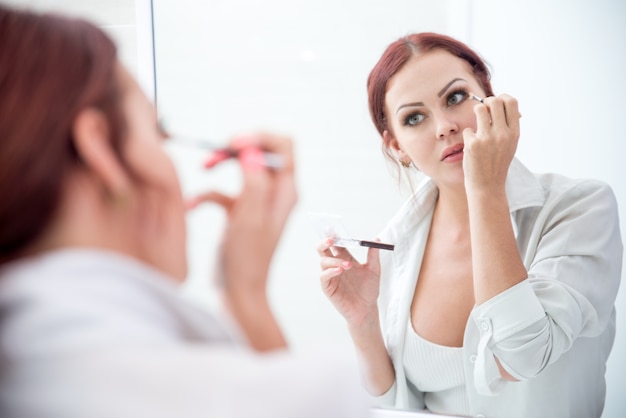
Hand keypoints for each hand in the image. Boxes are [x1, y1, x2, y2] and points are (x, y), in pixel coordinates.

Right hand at [186, 133, 295, 349]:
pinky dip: (207, 194)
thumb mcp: (250, 218)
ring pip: (241, 167)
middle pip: (260, 151)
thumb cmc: (247, 260)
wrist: (238, 292)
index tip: (235, 143)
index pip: (284, 146)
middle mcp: (274, 193)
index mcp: (285, 191)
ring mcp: (256, 201)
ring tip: (203, 169)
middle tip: (214, 154)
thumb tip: (253, 150)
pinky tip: (192, 206)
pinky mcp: (239, 211)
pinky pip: (223, 191)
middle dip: (236, 148)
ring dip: (220, 165)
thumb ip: (254, 181)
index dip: (261, 137)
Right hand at [317, 239, 380, 327]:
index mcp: (345, 258)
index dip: (333, 235)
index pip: (336, 244)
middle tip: (332, 239)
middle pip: (323, 249)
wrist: (367, 309)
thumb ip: (374, 255)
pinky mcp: (328, 287)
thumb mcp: (374, 270)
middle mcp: (335, 265)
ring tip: (348, 265)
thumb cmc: (369, 290)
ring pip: (323, 261)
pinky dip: (330, 271)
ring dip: (334, 260)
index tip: (332, 228)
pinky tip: (340, 270)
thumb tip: (376, 239)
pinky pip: (324, 276)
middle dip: (324, 242)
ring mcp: (331, 276)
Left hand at [462, 94, 520, 191]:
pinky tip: (471, 146)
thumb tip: (504, 103)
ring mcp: (487, 138)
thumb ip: (509, 126)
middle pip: (495, 101)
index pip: (511, 102)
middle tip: (483, 110)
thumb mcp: (510, 144)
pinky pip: (467, 129)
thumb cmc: (497, 163)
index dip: (502, 97)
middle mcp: (503, 134)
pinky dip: (468, 135)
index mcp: (514, 133)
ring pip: (479, 109)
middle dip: (487, 102)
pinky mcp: (473, 144)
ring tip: (476, 125)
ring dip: (475, 113)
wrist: (487, 186)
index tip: (496, 103)